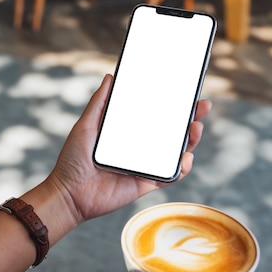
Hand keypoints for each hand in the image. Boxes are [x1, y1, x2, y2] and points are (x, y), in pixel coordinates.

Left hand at [47, 74, 211, 223]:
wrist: (69, 193)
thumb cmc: (73, 160)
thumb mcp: (85, 126)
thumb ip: (98, 103)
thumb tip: (110, 77)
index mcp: (127, 132)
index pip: (154, 115)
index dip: (172, 104)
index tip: (186, 91)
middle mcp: (139, 147)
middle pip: (172, 132)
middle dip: (191, 118)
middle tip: (203, 105)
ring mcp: (144, 165)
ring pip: (176, 152)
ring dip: (191, 140)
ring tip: (196, 127)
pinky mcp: (146, 183)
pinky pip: (169, 176)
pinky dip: (182, 168)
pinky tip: (185, 158)